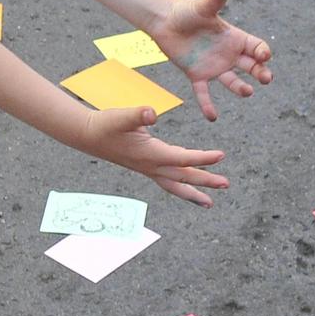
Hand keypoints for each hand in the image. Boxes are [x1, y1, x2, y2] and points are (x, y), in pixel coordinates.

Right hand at [82, 106, 228, 206]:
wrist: (88, 135)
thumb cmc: (105, 124)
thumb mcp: (121, 115)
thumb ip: (138, 114)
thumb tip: (152, 112)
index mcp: (150, 154)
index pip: (182, 159)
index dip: (202, 158)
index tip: (221, 156)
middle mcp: (151, 166)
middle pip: (183, 177)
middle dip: (205, 181)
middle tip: (225, 184)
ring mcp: (148, 169)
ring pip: (175, 185)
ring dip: (193, 194)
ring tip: (209, 203)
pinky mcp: (145, 167)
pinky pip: (167, 182)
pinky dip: (180, 186)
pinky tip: (186, 187)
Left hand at [149, 0, 272, 120]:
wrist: (164, 21)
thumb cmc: (186, 12)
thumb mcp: (202, 7)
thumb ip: (215, 0)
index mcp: (234, 38)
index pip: (257, 47)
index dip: (263, 52)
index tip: (264, 56)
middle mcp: (228, 54)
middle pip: (251, 67)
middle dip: (261, 73)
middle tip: (266, 79)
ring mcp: (214, 66)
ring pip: (232, 81)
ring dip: (241, 88)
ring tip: (247, 92)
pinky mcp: (197, 75)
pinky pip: (204, 93)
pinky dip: (208, 104)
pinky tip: (212, 117)